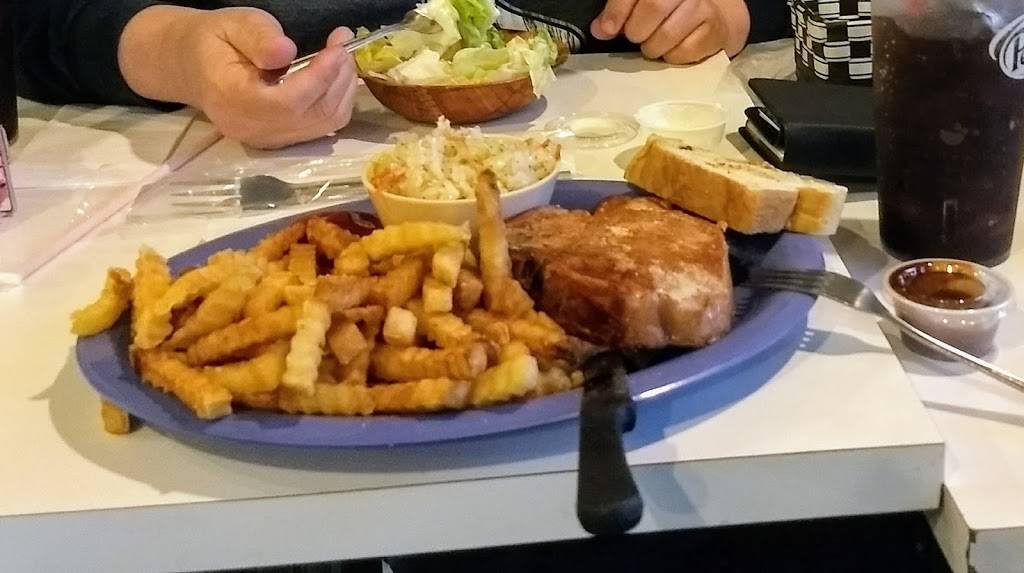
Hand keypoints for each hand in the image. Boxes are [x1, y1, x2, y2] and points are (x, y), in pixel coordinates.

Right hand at [120, 7, 357, 148]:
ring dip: (343, 90)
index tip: (339, 47)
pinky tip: (335, 75)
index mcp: (232, 99)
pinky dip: (336, 100)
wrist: (192, 66)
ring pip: (324, 124)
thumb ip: (258, 37)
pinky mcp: (280, 141)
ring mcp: (267, 140)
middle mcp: (251, 128)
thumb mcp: (232, 24)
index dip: (320, 77)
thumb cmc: (213, 41)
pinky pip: (321, 127)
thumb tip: (285, 51)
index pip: (288, 102)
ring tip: (342, 56)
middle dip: (338, 79)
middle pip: (312, 115)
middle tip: (345, 44)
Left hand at [590, 0, 749, 63]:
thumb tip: (601, 29)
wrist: (712, 16)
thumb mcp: (643, 3)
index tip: (606, 29)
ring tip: (653, 44)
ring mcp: (703, 8)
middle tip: (635, 36)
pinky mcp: (713, 32)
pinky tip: (671, 49)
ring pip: (667, 35)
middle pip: (654, 7)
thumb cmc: (671, 9)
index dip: (617, 11)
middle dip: (636, 30)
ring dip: (652, 47)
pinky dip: (671, 57)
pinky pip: (683, 53)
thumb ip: (620, 12)